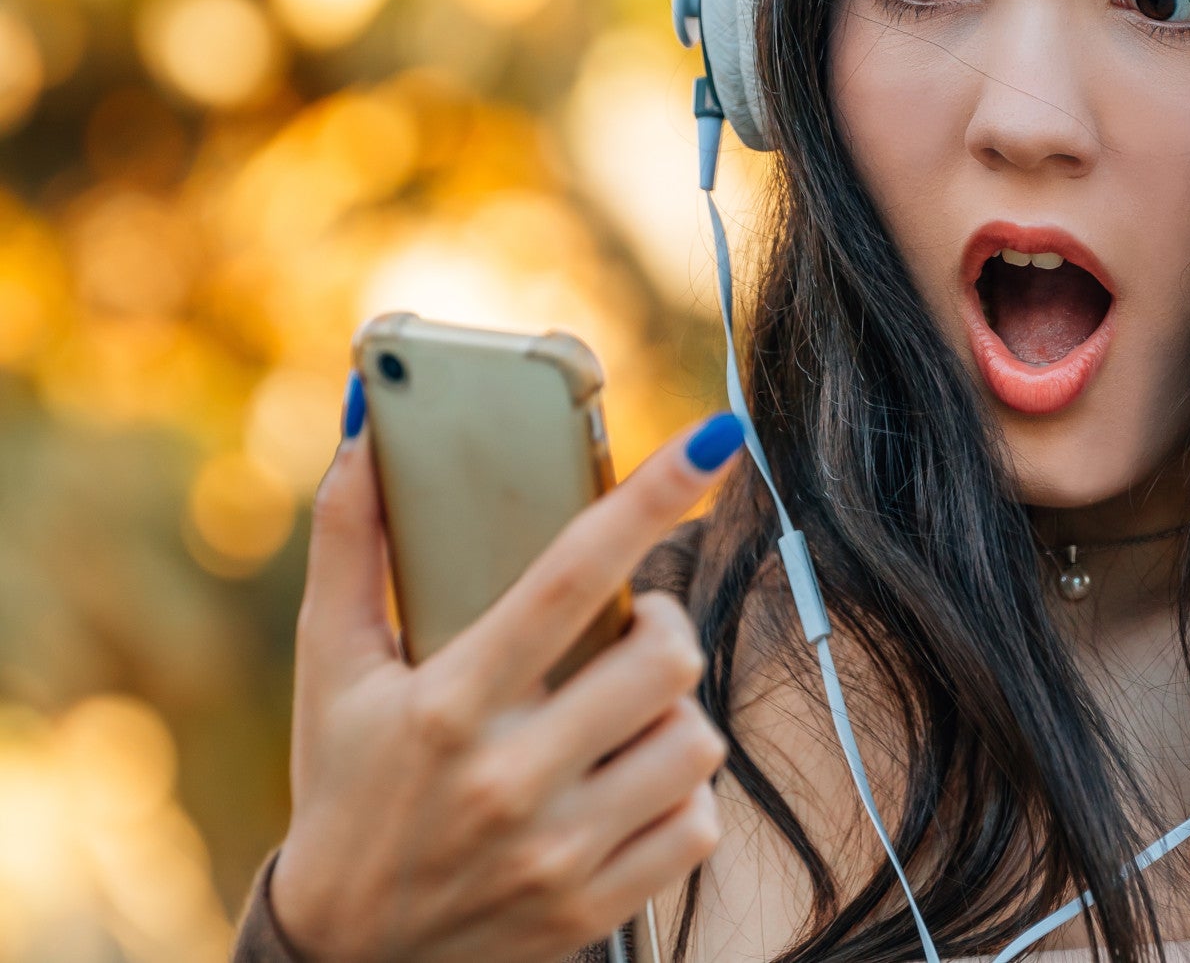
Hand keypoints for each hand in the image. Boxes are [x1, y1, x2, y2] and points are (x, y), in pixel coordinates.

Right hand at [268, 408, 740, 962]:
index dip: (648, 499)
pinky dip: (679, 797)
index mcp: (448, 704)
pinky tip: (629, 787)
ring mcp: (557, 852)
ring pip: (696, 740)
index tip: (711, 441)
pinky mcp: (593, 908)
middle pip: (665, 657)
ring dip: (673, 715)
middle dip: (661, 626)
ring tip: (624, 715)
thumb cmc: (345, 786)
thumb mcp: (332, 667)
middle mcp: (507, 779)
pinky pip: (699, 822)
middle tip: (628, 630)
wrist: (344, 957)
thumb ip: (348, 541)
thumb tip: (364, 425)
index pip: (569, 577)